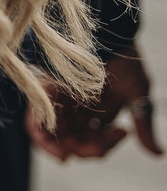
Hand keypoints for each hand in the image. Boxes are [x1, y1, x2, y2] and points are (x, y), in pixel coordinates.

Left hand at [26, 47, 162, 160]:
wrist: (106, 34)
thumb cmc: (124, 59)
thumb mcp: (138, 94)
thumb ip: (143, 124)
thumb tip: (158, 155)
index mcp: (97, 111)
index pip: (96, 140)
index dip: (108, 145)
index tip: (124, 131)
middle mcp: (77, 109)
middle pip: (76, 143)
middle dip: (91, 149)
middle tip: (103, 143)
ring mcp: (60, 102)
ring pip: (56, 139)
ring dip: (66, 151)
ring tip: (72, 154)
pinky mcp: (44, 95)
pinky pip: (36, 126)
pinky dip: (46, 143)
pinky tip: (63, 152)